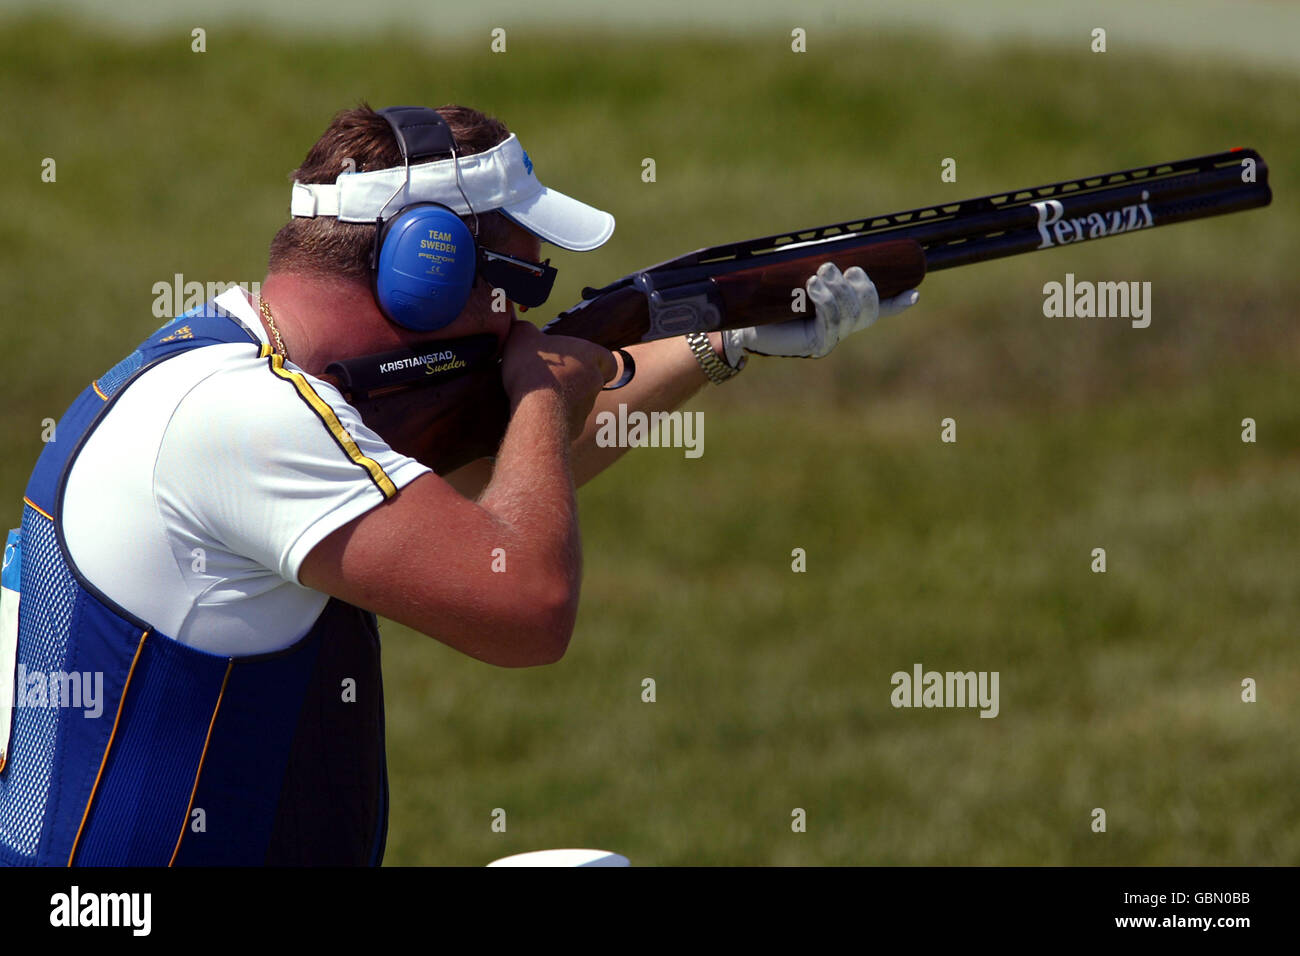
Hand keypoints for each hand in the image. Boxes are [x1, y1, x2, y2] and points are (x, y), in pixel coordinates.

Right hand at [500, 320, 616, 438]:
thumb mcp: (522, 337)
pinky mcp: (576, 428)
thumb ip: (524, 329)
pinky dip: (555, 419)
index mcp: (590, 355)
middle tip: (551, 380)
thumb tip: (521, 328)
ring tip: (538, 399)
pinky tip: (536, 416)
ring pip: (580, 403)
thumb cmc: (535, 369)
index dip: (597, 361)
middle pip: (592, 381)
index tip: (582, 363)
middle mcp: (595, 381)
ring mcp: (587, 407)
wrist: (539, 412)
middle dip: (574, 382)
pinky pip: (567, 422)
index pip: (608, 360)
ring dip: (564, 401)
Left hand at [722, 262, 918, 360]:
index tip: (914, 292)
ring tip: (817, 277)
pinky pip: (832, 322)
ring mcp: (829, 337)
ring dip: (838, 291)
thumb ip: (820, 259)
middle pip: (869, 308)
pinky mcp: (815, 344)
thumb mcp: (797, 270)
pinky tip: (813, 288)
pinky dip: (826, 301)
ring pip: (852, 314)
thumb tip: (840, 248)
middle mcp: (840, 326)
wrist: (742, 320)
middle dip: (862, 286)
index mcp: (840, 309)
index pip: (877, 308)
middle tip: (841, 269)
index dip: (897, 302)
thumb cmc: (768, 294)